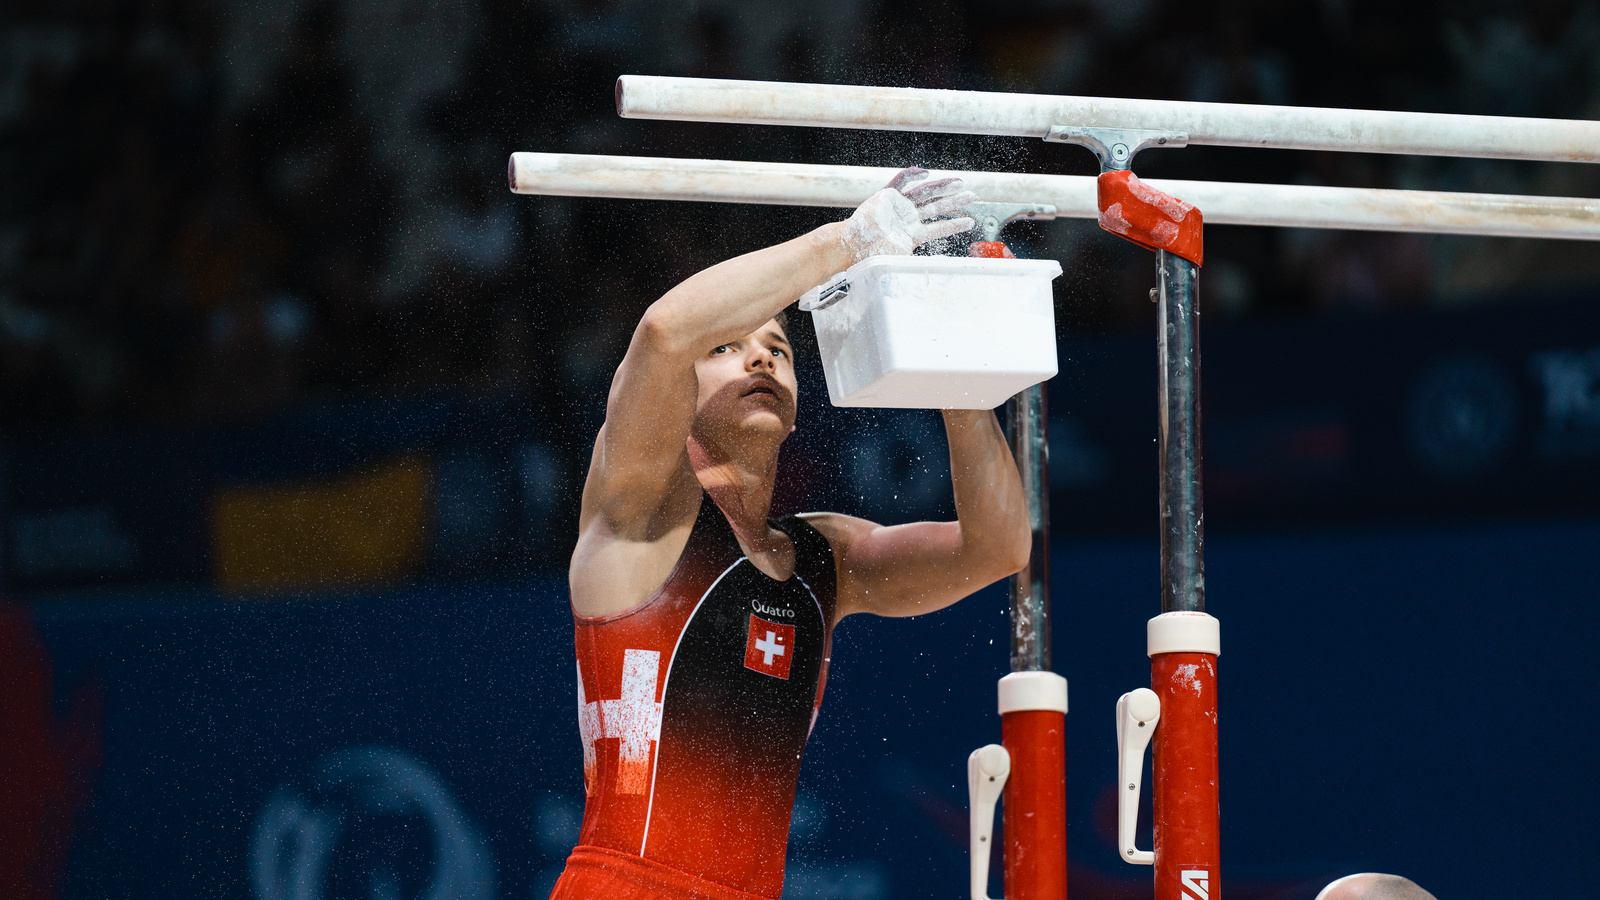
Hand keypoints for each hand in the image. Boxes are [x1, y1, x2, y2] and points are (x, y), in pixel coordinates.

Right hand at [839, 167, 975, 260]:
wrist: (851, 246)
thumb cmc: (871, 257)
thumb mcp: (901, 262)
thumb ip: (919, 264)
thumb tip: (940, 269)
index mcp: (912, 234)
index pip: (938, 228)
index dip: (954, 225)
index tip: (971, 222)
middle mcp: (908, 218)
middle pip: (936, 207)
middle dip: (954, 201)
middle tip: (972, 195)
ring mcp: (898, 206)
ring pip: (924, 192)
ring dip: (942, 186)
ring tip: (959, 182)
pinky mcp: (886, 195)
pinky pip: (901, 180)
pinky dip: (912, 175)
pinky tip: (926, 173)